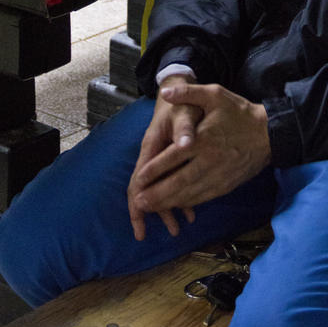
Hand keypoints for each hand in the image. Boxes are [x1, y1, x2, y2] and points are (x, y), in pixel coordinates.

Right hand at [127, 74, 202, 240]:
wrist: (181, 91)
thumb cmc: (182, 104)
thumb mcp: (184, 113)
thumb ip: (184, 129)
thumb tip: (185, 145)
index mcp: (151, 147)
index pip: (138, 181)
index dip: (138, 204)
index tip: (139, 226)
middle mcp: (152, 155)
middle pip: (144, 189)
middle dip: (148, 212)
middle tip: (153, 235)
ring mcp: (160, 157)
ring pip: (158, 187)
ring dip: (165, 207)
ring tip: (176, 229)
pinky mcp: (170, 158)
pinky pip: (170, 181)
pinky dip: (178, 196)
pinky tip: (189, 210)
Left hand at [129, 82, 270, 233]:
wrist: (268, 133)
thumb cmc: (238, 112)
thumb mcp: (214, 94)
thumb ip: (188, 92)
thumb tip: (166, 92)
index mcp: (203, 139)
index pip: (173, 158)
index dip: (154, 170)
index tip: (138, 179)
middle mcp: (209, 160)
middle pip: (179, 182)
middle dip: (157, 194)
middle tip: (138, 202)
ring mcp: (218, 175)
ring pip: (190, 194)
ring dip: (169, 203)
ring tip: (150, 208)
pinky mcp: (226, 185)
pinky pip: (203, 197)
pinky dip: (187, 203)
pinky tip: (174, 206)